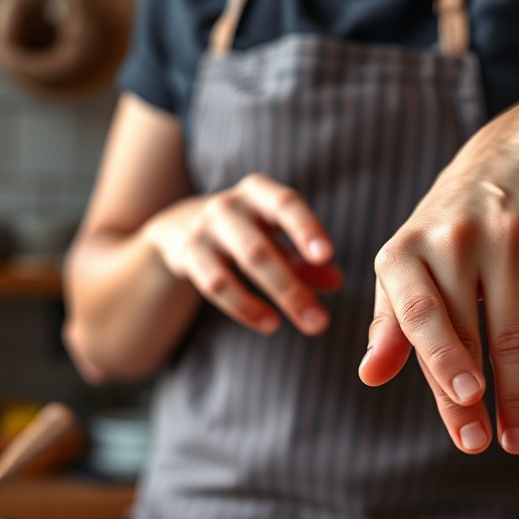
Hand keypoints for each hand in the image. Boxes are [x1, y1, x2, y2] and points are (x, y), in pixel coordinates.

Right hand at [146, 173, 342, 334]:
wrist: (181, 227)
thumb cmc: (247, 232)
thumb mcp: (277, 240)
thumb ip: (305, 261)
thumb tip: (336, 280)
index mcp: (260, 193)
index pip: (286, 204)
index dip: (306, 228)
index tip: (326, 256)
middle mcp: (230, 206)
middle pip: (262, 249)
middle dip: (293, 289)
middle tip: (322, 323)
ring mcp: (206, 229)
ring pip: (241, 266)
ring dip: (274, 299)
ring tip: (304, 325)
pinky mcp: (188, 254)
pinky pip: (216, 285)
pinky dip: (244, 308)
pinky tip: (269, 324)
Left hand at [359, 108, 518, 454]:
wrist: (514, 155)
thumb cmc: (445, 232)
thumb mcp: (406, 268)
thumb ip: (390, 324)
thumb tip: (369, 376)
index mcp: (404, 252)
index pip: (418, 318)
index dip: (438, 367)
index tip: (460, 415)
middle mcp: (453, 239)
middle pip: (470, 335)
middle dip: (478, 400)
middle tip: (481, 445)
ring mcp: (508, 235)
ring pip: (516, 331)